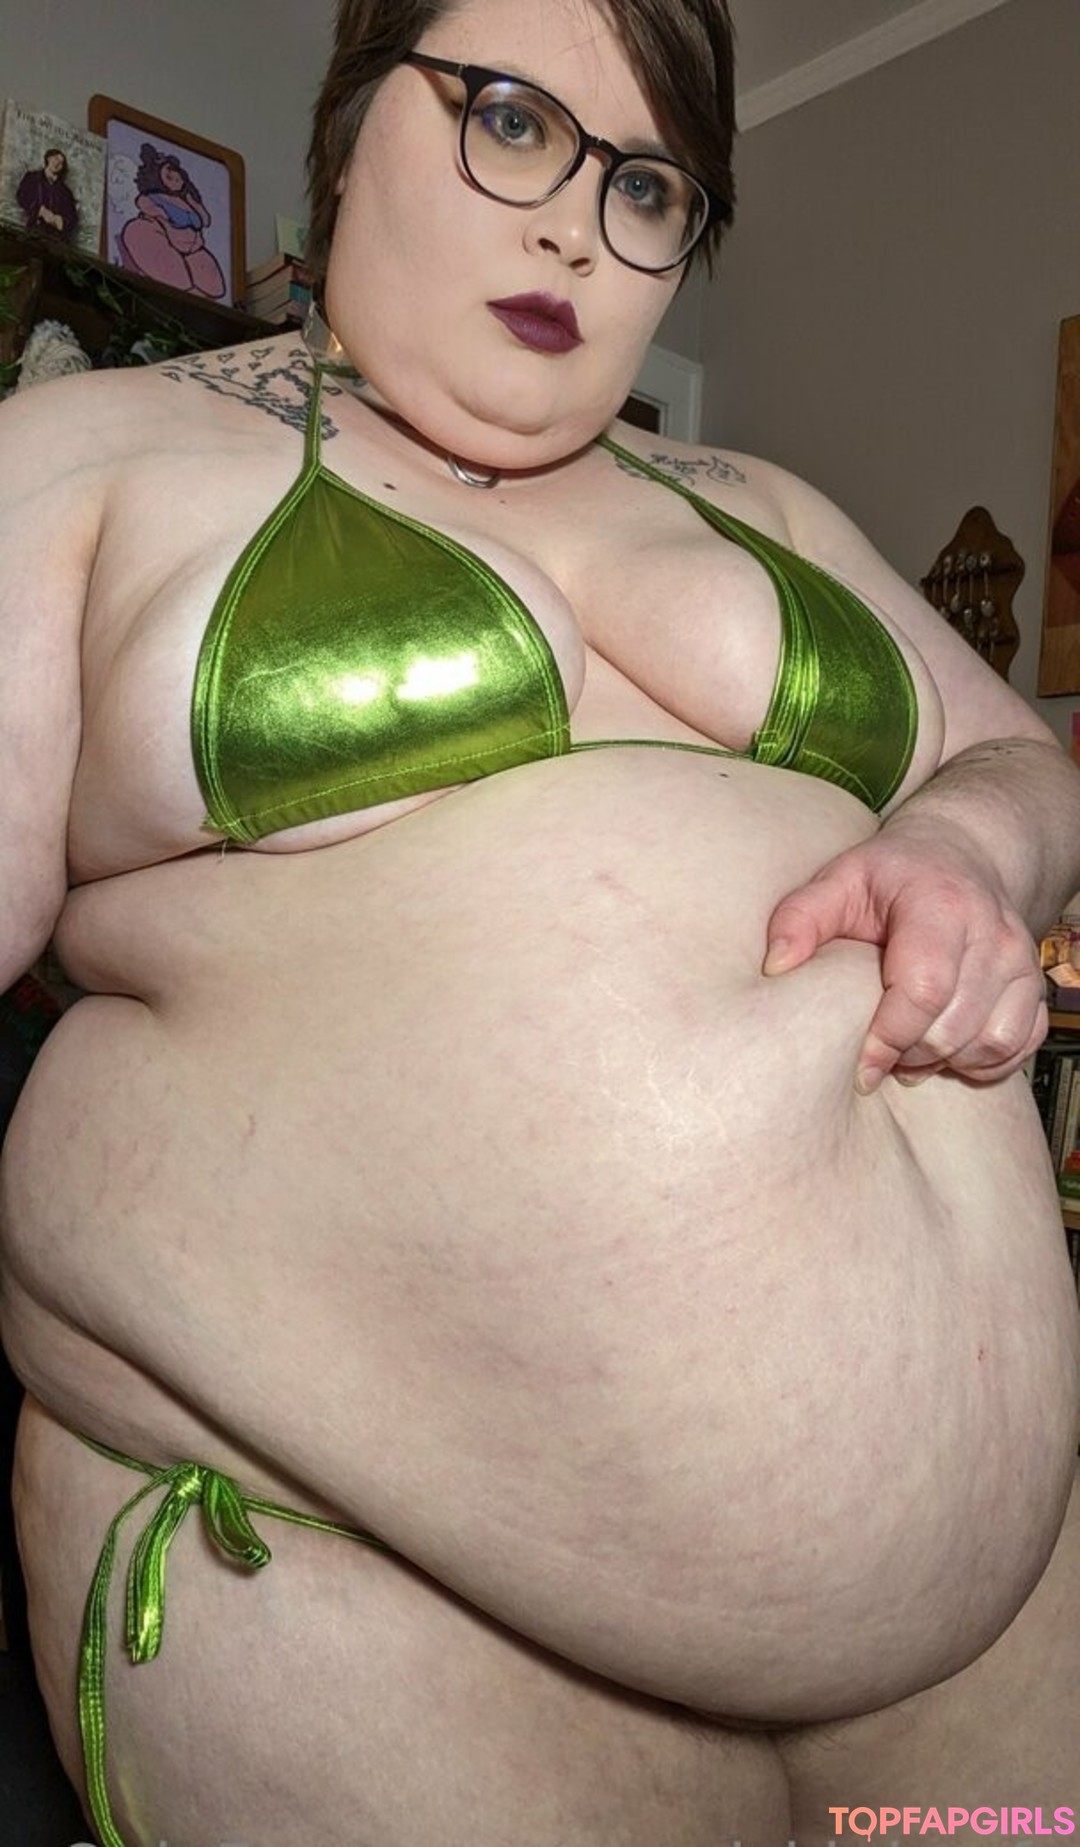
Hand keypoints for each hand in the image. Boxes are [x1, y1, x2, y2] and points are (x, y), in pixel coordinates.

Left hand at [763, 828, 1046, 1092]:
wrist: (961, 856)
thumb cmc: (892, 875)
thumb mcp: (839, 879)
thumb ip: (800, 918)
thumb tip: (775, 966)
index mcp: (940, 905)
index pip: (924, 989)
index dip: (889, 1037)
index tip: (861, 1064)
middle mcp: (991, 934)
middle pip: (954, 1026)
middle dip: (909, 1055)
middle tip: (876, 1055)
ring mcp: (1019, 962)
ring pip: (990, 1043)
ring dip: (945, 1062)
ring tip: (908, 1052)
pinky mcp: (1033, 987)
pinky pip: (1018, 1046)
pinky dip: (984, 1063)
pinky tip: (948, 1053)